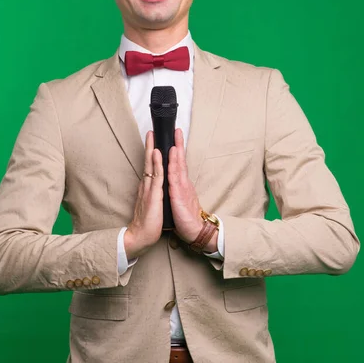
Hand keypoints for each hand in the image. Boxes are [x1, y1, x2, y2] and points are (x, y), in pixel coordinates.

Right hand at [124, 131, 163, 259]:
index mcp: (147, 188)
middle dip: (149, 146)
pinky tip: (156, 153)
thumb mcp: (151, 206)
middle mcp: (146, 186)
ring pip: (151, 166)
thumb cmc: (147, 224)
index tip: (153, 142)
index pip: (150, 168)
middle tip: (150, 132)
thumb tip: (151, 190)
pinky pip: (156, 176)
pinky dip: (156, 163)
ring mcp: (149, 189)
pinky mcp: (153, 194)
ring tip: (152, 136)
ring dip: (152, 149)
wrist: (140, 237)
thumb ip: (151, 196)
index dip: (151, 155)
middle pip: (148, 162)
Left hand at [168, 129, 216, 251]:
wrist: (194, 232)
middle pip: (180, 161)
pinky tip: (170, 160)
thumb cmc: (186, 217)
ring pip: (178, 167)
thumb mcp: (179, 200)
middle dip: (178, 145)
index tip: (174, 137)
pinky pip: (174, 180)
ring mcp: (181, 189)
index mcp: (181, 184)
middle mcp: (183, 184)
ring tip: (174, 139)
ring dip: (176, 153)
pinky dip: (171, 168)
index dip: (176, 150)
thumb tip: (173, 182)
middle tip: (177, 130)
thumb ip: (177, 189)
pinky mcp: (178, 197)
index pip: (178, 163)